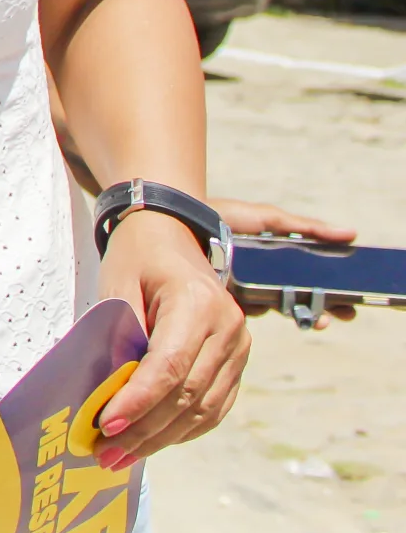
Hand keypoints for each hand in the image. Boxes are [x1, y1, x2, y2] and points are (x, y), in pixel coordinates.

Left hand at [91, 210, 249, 465]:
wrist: (172, 233)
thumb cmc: (137, 256)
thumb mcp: (117, 285)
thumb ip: (117, 336)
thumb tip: (106, 393)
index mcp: (196, 302)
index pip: (169, 366)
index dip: (139, 401)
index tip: (107, 426)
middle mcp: (227, 326)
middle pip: (187, 394)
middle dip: (145, 429)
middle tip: (106, 454)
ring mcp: (239, 346)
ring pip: (204, 408)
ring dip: (162, 437)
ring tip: (122, 456)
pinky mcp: (238, 360)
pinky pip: (215, 405)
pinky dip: (184, 428)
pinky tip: (153, 440)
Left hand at [218, 196, 359, 324]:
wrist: (182, 220)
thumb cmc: (224, 216)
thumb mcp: (268, 219)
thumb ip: (306, 227)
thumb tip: (350, 233)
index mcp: (273, 261)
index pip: (307, 284)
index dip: (330, 296)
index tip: (350, 303)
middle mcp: (261, 280)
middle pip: (299, 301)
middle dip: (323, 309)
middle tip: (342, 314)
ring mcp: (244, 291)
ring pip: (279, 309)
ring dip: (303, 314)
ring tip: (320, 317)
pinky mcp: (225, 298)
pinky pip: (251, 311)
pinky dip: (266, 310)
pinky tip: (277, 306)